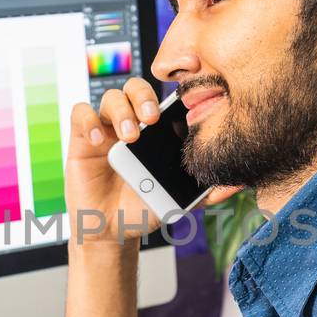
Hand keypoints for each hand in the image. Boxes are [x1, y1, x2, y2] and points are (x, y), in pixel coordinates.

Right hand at [65, 78, 241, 246]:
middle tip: (152, 118)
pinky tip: (99, 142)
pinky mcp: (81, 138)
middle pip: (135, 87)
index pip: (162, 98)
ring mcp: (105, 128)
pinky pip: (80, 113)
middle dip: (145, 97)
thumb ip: (205, 190)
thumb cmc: (143, 208)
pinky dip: (88, 121)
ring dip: (121, 111)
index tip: (182, 102)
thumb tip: (236, 183)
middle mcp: (130, 122)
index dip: (170, 93)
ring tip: (130, 137)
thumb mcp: (178, 199)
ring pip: (110, 96)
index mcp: (155, 130)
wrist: (111, 229)